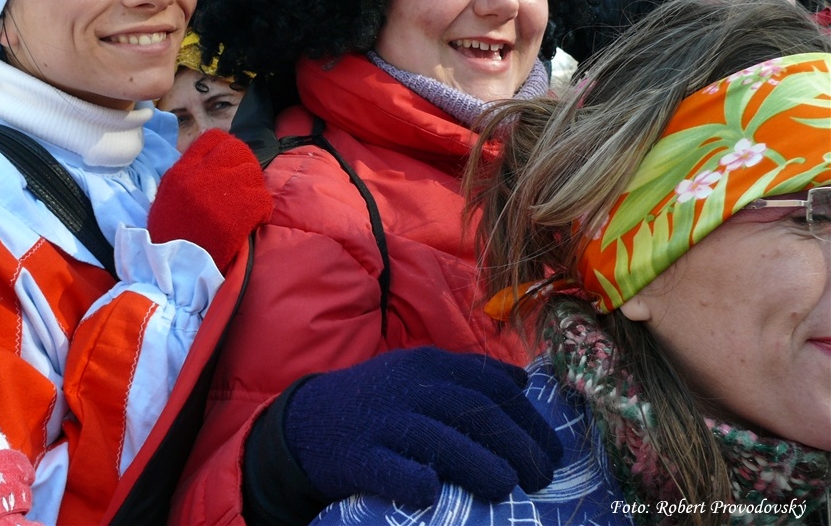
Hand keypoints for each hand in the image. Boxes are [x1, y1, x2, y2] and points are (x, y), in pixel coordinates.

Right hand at [148, 129, 272, 269]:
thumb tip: (212, 160)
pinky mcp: (238, 214)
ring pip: (253, 173)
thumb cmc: (171, 234)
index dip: (227, 147)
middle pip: (237, 151)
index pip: (213, 139)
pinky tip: (254, 218)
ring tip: (248, 203)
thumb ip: (189, 173)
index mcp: (183, 171)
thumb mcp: (169, 195)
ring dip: (254, 187)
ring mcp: (221, 194)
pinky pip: (263, 198)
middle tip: (245, 183)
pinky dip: (262, 208)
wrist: (174, 269)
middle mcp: (201, 176)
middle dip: (245, 164)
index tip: (231, 161)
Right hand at [281, 347, 561, 507]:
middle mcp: (408, 387)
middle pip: (476, 412)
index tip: (553, 449)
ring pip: (442, 441)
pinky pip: (393, 471)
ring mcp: (382, 421)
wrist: (307, 422)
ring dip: (482, 466)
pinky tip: (435, 494)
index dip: (529, 418)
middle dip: (518, 445)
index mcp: (427, 365)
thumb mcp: (417, 374)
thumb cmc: (377, 402)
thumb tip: (522, 380)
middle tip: (541, 477)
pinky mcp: (357, 456)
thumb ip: (466, 374)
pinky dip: (418, 483)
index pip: (491, 386)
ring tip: (507, 488)